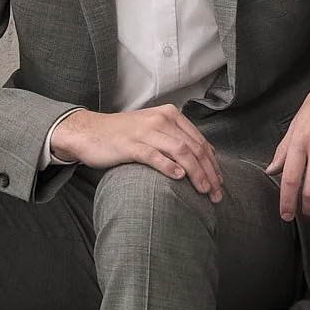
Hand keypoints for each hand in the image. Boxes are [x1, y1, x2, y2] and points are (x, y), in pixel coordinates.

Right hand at [48, 106, 223, 200]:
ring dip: (196, 173)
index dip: (213, 164)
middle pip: (195, 148)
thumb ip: (176, 140)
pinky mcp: (131, 144)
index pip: (201, 141)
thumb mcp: (154, 131)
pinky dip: (169, 167)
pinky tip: (179, 178)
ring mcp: (146, 131)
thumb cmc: (123, 136)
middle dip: (209, 173)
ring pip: (181, 152)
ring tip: (204, 190)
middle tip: (217, 194)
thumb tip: (202, 160)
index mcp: (171, 115)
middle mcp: (161, 120)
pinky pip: (154, 155)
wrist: (89, 132)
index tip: (220, 183)